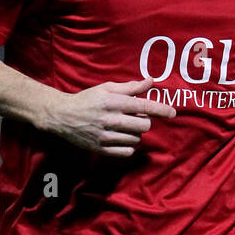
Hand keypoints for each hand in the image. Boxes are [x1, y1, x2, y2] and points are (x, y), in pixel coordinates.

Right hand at [43, 77, 176, 155]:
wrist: (62, 116)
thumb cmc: (87, 99)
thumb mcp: (107, 88)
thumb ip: (130, 87)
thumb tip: (151, 81)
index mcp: (113, 102)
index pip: (144, 106)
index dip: (161, 109)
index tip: (173, 113)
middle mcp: (111, 119)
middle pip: (143, 125)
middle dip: (144, 121)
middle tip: (134, 118)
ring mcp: (105, 136)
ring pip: (136, 139)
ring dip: (134, 134)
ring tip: (123, 127)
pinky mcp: (101, 149)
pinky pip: (126, 152)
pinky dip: (128, 147)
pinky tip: (120, 139)